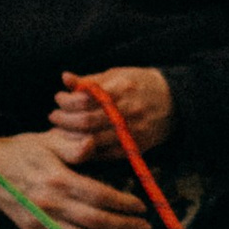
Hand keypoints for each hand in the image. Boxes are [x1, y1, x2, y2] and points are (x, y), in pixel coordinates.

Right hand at [0, 130, 161, 228]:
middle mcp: (49, 204)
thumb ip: (72, 145)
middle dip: (123, 227)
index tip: (140, 206)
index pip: (98, 195)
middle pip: (94, 221)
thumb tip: (91, 144)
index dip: (122, 203)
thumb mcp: (48, 139)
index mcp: (56, 179)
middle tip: (144, 228)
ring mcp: (40, 222)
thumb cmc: (24, 150)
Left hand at [53, 65, 174, 172]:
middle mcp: (129, 111)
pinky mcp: (136, 147)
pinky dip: (88, 150)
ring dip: (72, 138)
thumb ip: (91, 80)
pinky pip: (105, 154)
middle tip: (53, 118)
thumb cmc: (141, 84)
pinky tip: (77, 143)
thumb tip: (65, 79)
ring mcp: (134, 132)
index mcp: (123, 89)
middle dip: (64, 121)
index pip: (86, 99)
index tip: (58, 99)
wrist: (175, 102)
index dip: (67, 101)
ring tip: (60, 131)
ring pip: (94, 141)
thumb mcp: (118, 74)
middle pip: (87, 122)